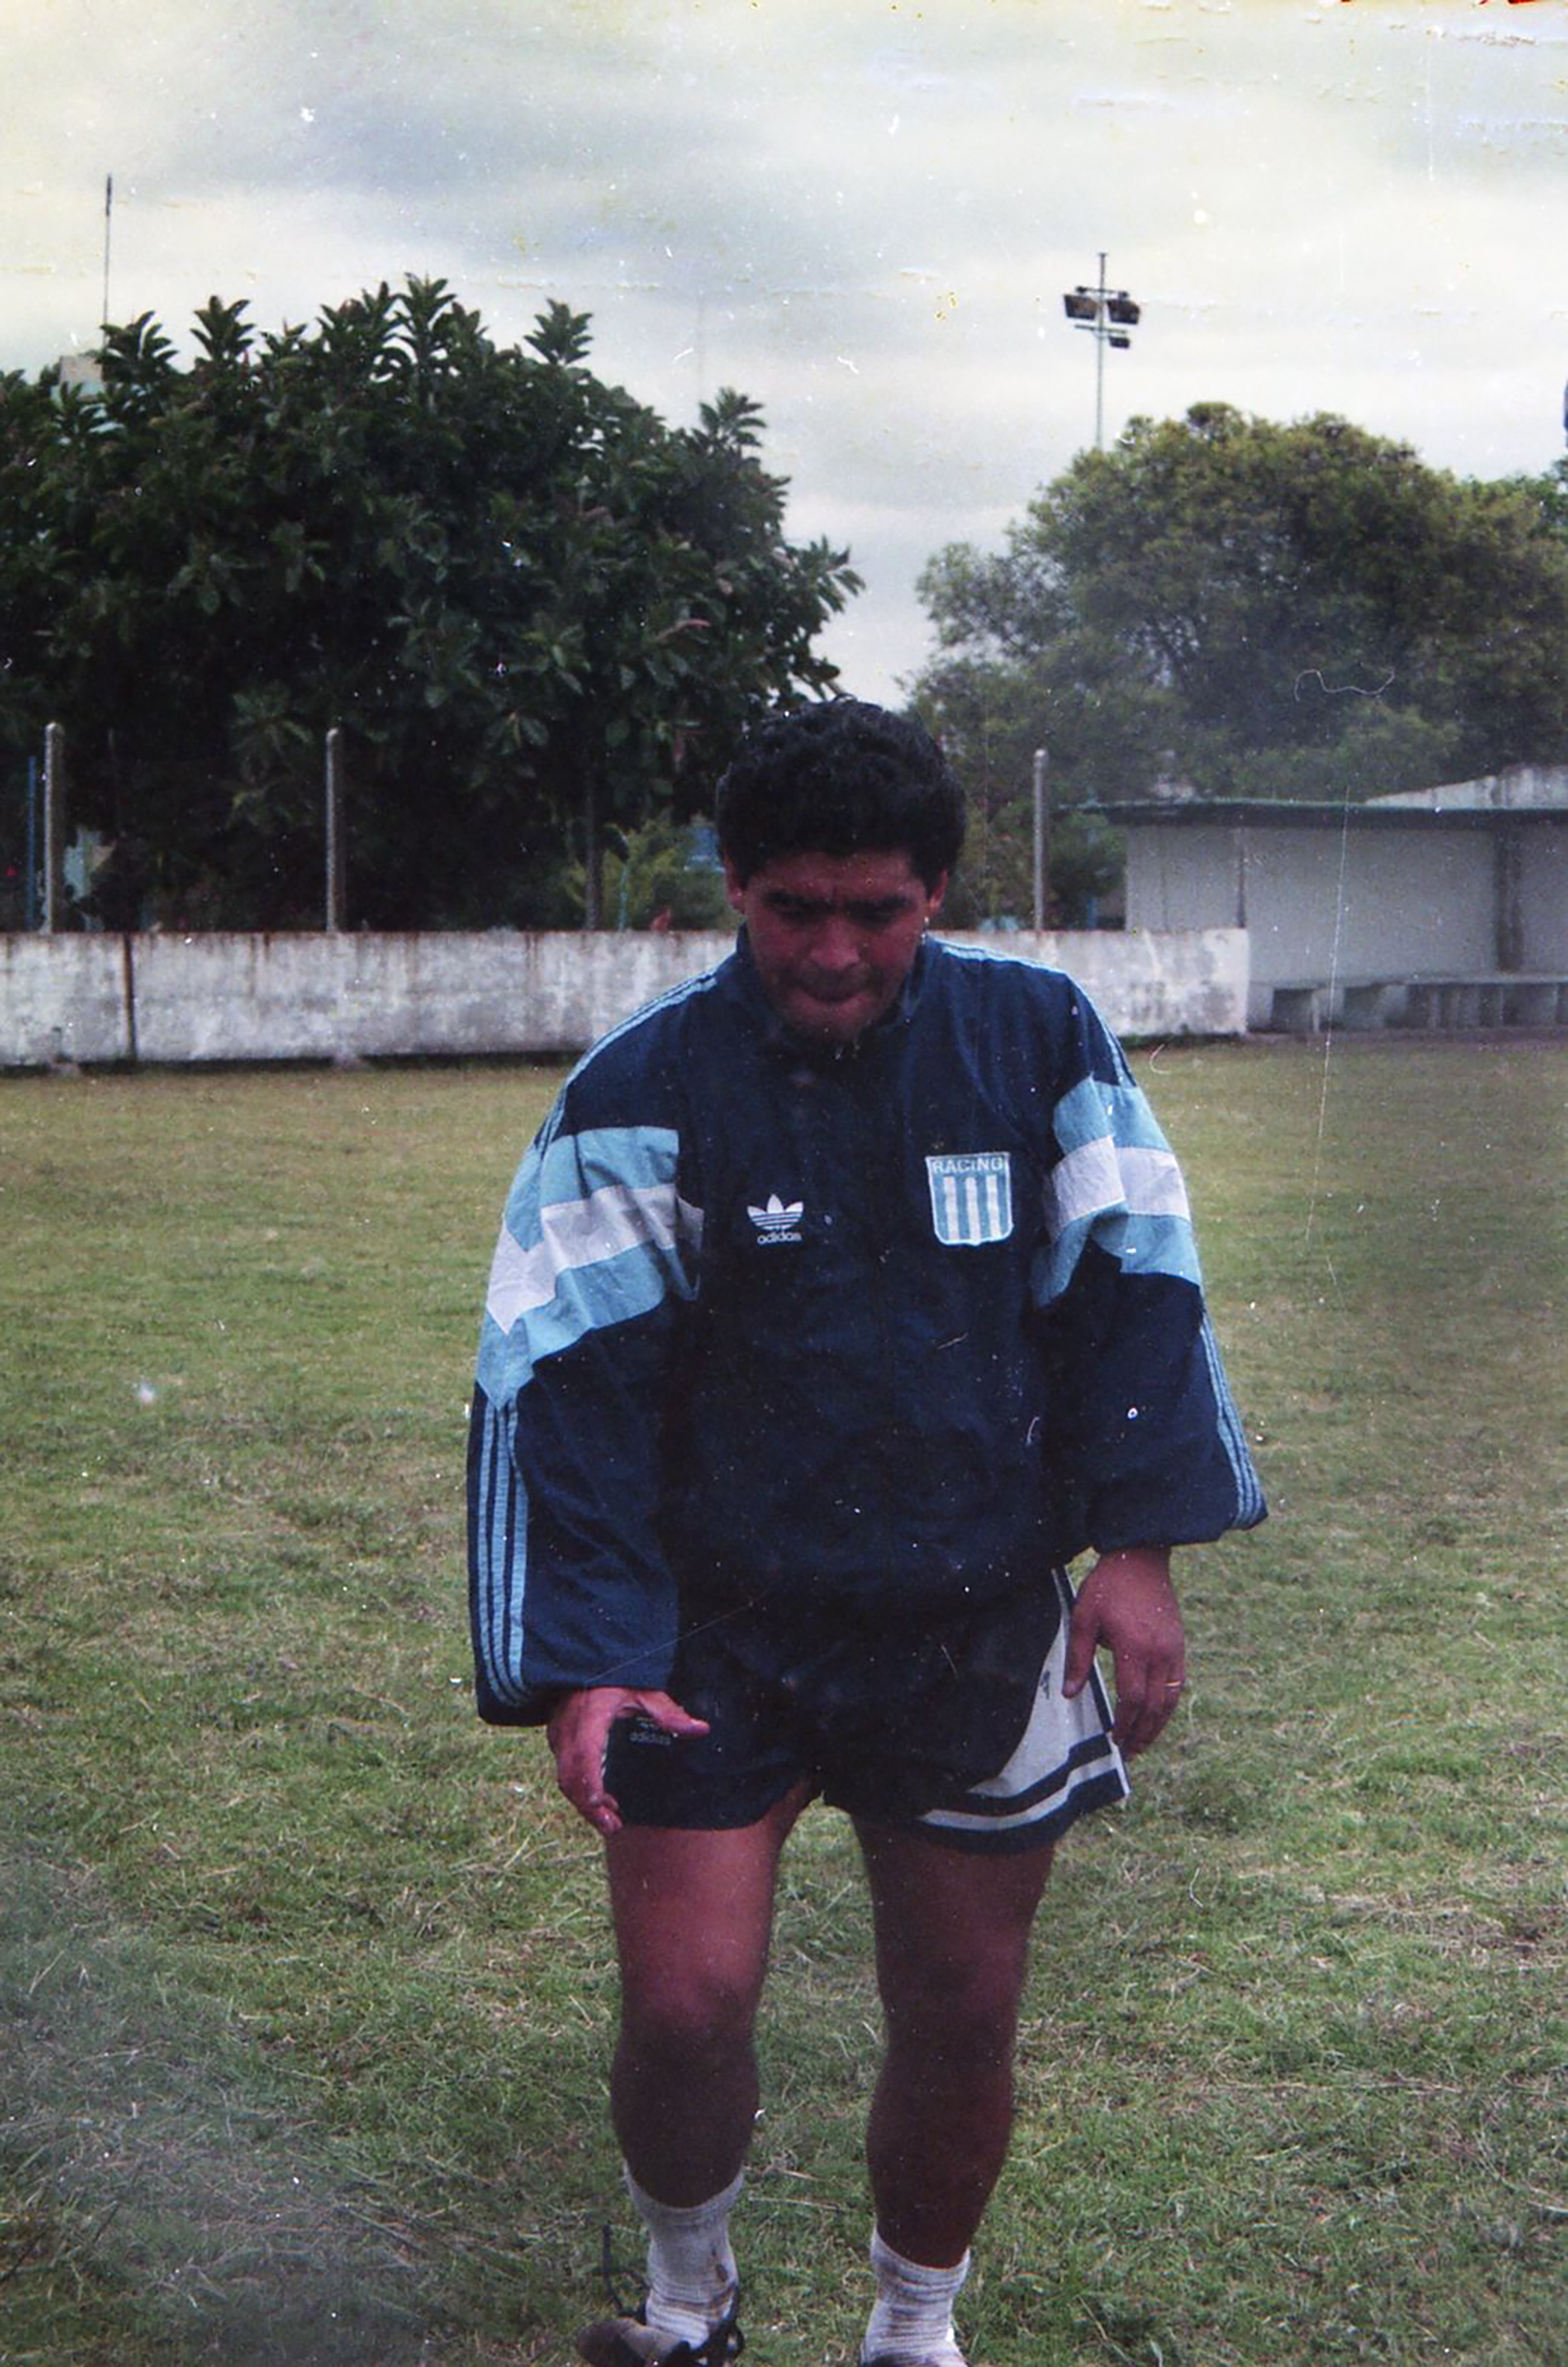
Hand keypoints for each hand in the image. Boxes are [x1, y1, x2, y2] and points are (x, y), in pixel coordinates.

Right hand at [545, 1686, 709, 1836]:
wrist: (584, 1658)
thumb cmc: (617, 1675)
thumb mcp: (645, 1690)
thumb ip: (668, 1713)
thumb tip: (700, 1729)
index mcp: (589, 1717)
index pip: (584, 1757)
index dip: (590, 1784)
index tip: (601, 1804)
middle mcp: (568, 1728)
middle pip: (570, 1777)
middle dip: (589, 1806)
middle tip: (613, 1826)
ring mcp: (558, 1733)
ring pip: (565, 1778)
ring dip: (585, 1801)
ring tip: (611, 1818)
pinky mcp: (556, 1737)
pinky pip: (564, 1770)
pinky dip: (580, 1788)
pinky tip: (601, 1798)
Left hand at [1061, 1547, 1185, 1758]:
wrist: (1141, 1559)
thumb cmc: (1108, 1587)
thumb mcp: (1084, 1617)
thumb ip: (1078, 1657)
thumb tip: (1070, 1693)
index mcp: (1134, 1647)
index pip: (1132, 1698)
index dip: (1124, 1724)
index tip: (1114, 1739)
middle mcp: (1159, 1653)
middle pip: (1154, 1706)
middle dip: (1142, 1733)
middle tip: (1129, 1752)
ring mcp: (1174, 1650)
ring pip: (1170, 1699)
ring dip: (1158, 1725)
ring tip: (1143, 1742)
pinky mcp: (1180, 1645)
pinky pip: (1177, 1684)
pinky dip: (1168, 1705)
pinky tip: (1157, 1715)